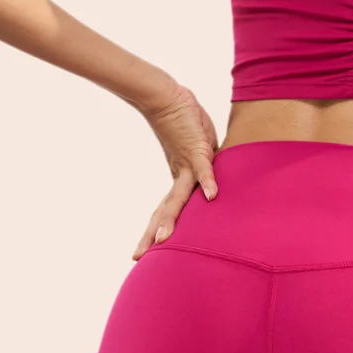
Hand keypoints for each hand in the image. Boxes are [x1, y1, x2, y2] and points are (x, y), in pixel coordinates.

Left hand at [131, 81, 219, 260]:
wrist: (166, 96)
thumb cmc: (183, 122)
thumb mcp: (197, 150)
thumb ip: (204, 167)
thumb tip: (213, 181)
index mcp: (178, 178)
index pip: (167, 209)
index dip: (156, 229)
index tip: (143, 251)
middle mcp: (179, 175)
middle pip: (166, 210)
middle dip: (153, 233)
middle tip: (139, 256)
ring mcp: (187, 163)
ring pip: (178, 196)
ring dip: (171, 218)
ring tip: (165, 239)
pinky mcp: (198, 149)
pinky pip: (204, 169)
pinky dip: (208, 182)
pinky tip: (212, 197)